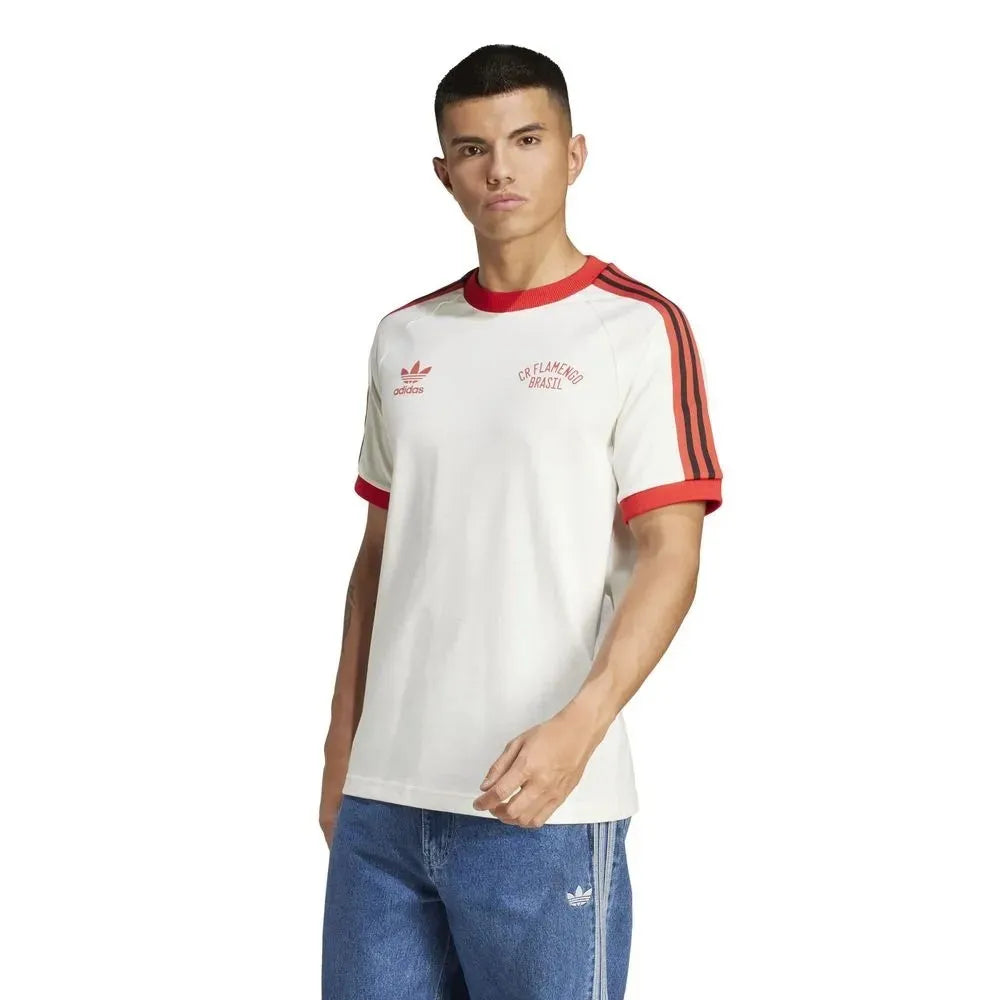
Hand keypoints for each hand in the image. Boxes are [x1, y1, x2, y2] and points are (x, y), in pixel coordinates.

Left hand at [472, 706, 600, 827]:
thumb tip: (486, 787)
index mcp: (527, 766)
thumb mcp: (518, 742)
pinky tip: (521, 811)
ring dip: (510, 819)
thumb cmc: (548, 734)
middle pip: (512, 811)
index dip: (485, 802)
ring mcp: (552, 794)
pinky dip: (526, 821)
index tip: (477, 803)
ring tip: (505, 809)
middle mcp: (540, 783)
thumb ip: (500, 766)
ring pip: (526, 820)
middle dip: (496, 811)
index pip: (500, 792)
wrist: (578, 734)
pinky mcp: (561, 799)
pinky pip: (541, 820)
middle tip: (491, 804)